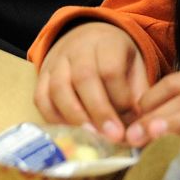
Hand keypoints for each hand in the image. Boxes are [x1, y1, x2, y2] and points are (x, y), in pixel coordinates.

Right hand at [34, 22, 148, 141]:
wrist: (88, 40)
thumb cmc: (117, 61)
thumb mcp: (135, 69)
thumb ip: (137, 97)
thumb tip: (138, 131)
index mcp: (107, 42)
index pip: (111, 69)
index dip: (120, 98)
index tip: (131, 120)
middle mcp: (77, 49)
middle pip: (84, 77)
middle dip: (99, 110)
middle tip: (113, 137)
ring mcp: (56, 61)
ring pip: (58, 87)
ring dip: (75, 117)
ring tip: (91, 139)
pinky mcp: (42, 76)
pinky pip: (41, 98)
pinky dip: (53, 118)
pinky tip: (70, 134)